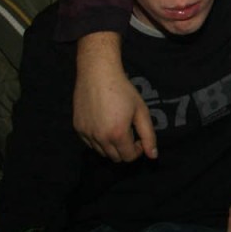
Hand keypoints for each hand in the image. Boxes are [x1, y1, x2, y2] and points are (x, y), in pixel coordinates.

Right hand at [74, 32, 157, 161]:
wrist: (98, 73)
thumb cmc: (123, 90)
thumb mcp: (141, 111)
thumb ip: (149, 136)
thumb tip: (153, 156)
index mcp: (117, 134)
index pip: (129, 157)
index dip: (138, 150)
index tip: (139, 137)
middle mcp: (100, 137)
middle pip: (115, 158)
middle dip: (126, 149)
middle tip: (129, 131)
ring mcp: (86, 133)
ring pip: (102, 152)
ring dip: (112, 146)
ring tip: (117, 127)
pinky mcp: (78, 127)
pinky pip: (90, 144)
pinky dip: (99, 140)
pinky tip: (105, 124)